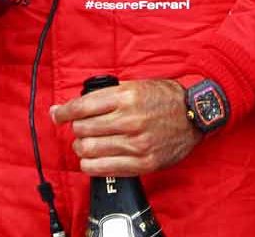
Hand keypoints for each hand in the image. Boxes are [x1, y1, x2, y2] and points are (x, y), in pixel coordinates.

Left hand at [52, 79, 200, 175]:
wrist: (197, 114)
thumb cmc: (165, 98)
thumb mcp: (137, 86)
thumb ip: (106, 95)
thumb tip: (70, 107)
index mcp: (127, 97)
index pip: (81, 107)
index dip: (63, 112)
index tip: (57, 115)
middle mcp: (130, 120)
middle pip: (82, 129)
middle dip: (77, 129)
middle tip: (83, 128)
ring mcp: (137, 144)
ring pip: (89, 150)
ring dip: (83, 147)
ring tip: (90, 143)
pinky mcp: (143, 163)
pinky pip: (102, 169)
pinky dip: (91, 165)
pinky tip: (94, 159)